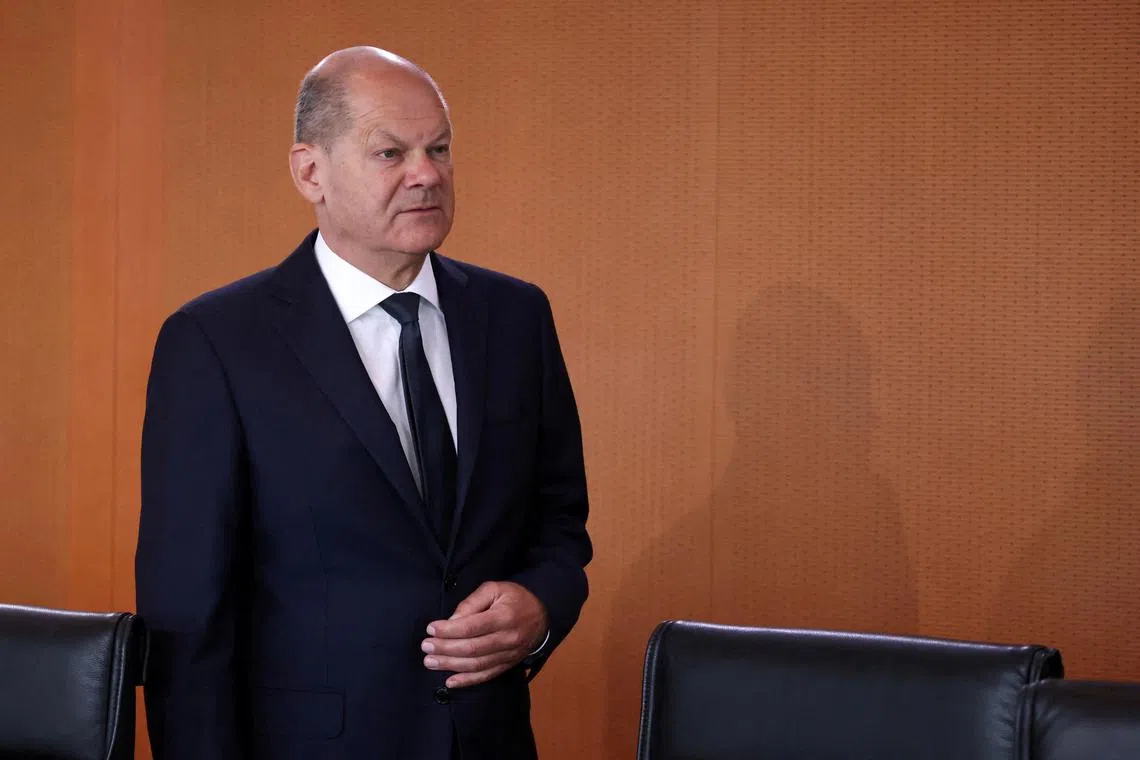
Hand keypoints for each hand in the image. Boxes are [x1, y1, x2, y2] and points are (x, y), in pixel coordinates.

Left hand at [422, 581, 547, 687]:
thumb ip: (472, 602)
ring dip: (451, 665)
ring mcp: (508, 655)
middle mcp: (507, 638)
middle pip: (472, 648)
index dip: (449, 630)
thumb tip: (451, 621)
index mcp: (503, 617)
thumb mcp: (494, 589)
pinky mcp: (508, 665)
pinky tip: (450, 681)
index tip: (431, 629)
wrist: (543, 614)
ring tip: (430, 662)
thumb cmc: (514, 598)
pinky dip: (467, 681)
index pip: (472, 627)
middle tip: (426, 647)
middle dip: (445, 649)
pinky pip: (486, 676)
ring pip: (477, 665)